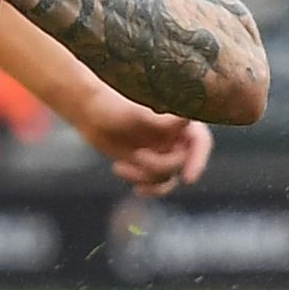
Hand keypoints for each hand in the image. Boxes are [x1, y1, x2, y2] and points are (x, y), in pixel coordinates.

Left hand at [82, 104, 212, 194]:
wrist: (88, 111)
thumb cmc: (111, 105)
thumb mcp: (136, 115)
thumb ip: (162, 121)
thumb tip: (187, 119)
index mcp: (178, 118)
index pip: (200, 141)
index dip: (199, 159)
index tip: (188, 178)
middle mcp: (175, 136)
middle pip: (182, 162)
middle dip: (160, 165)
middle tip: (138, 155)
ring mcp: (163, 150)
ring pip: (167, 176)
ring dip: (144, 176)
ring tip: (120, 166)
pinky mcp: (149, 163)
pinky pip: (155, 184)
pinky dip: (140, 183)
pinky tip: (120, 171)